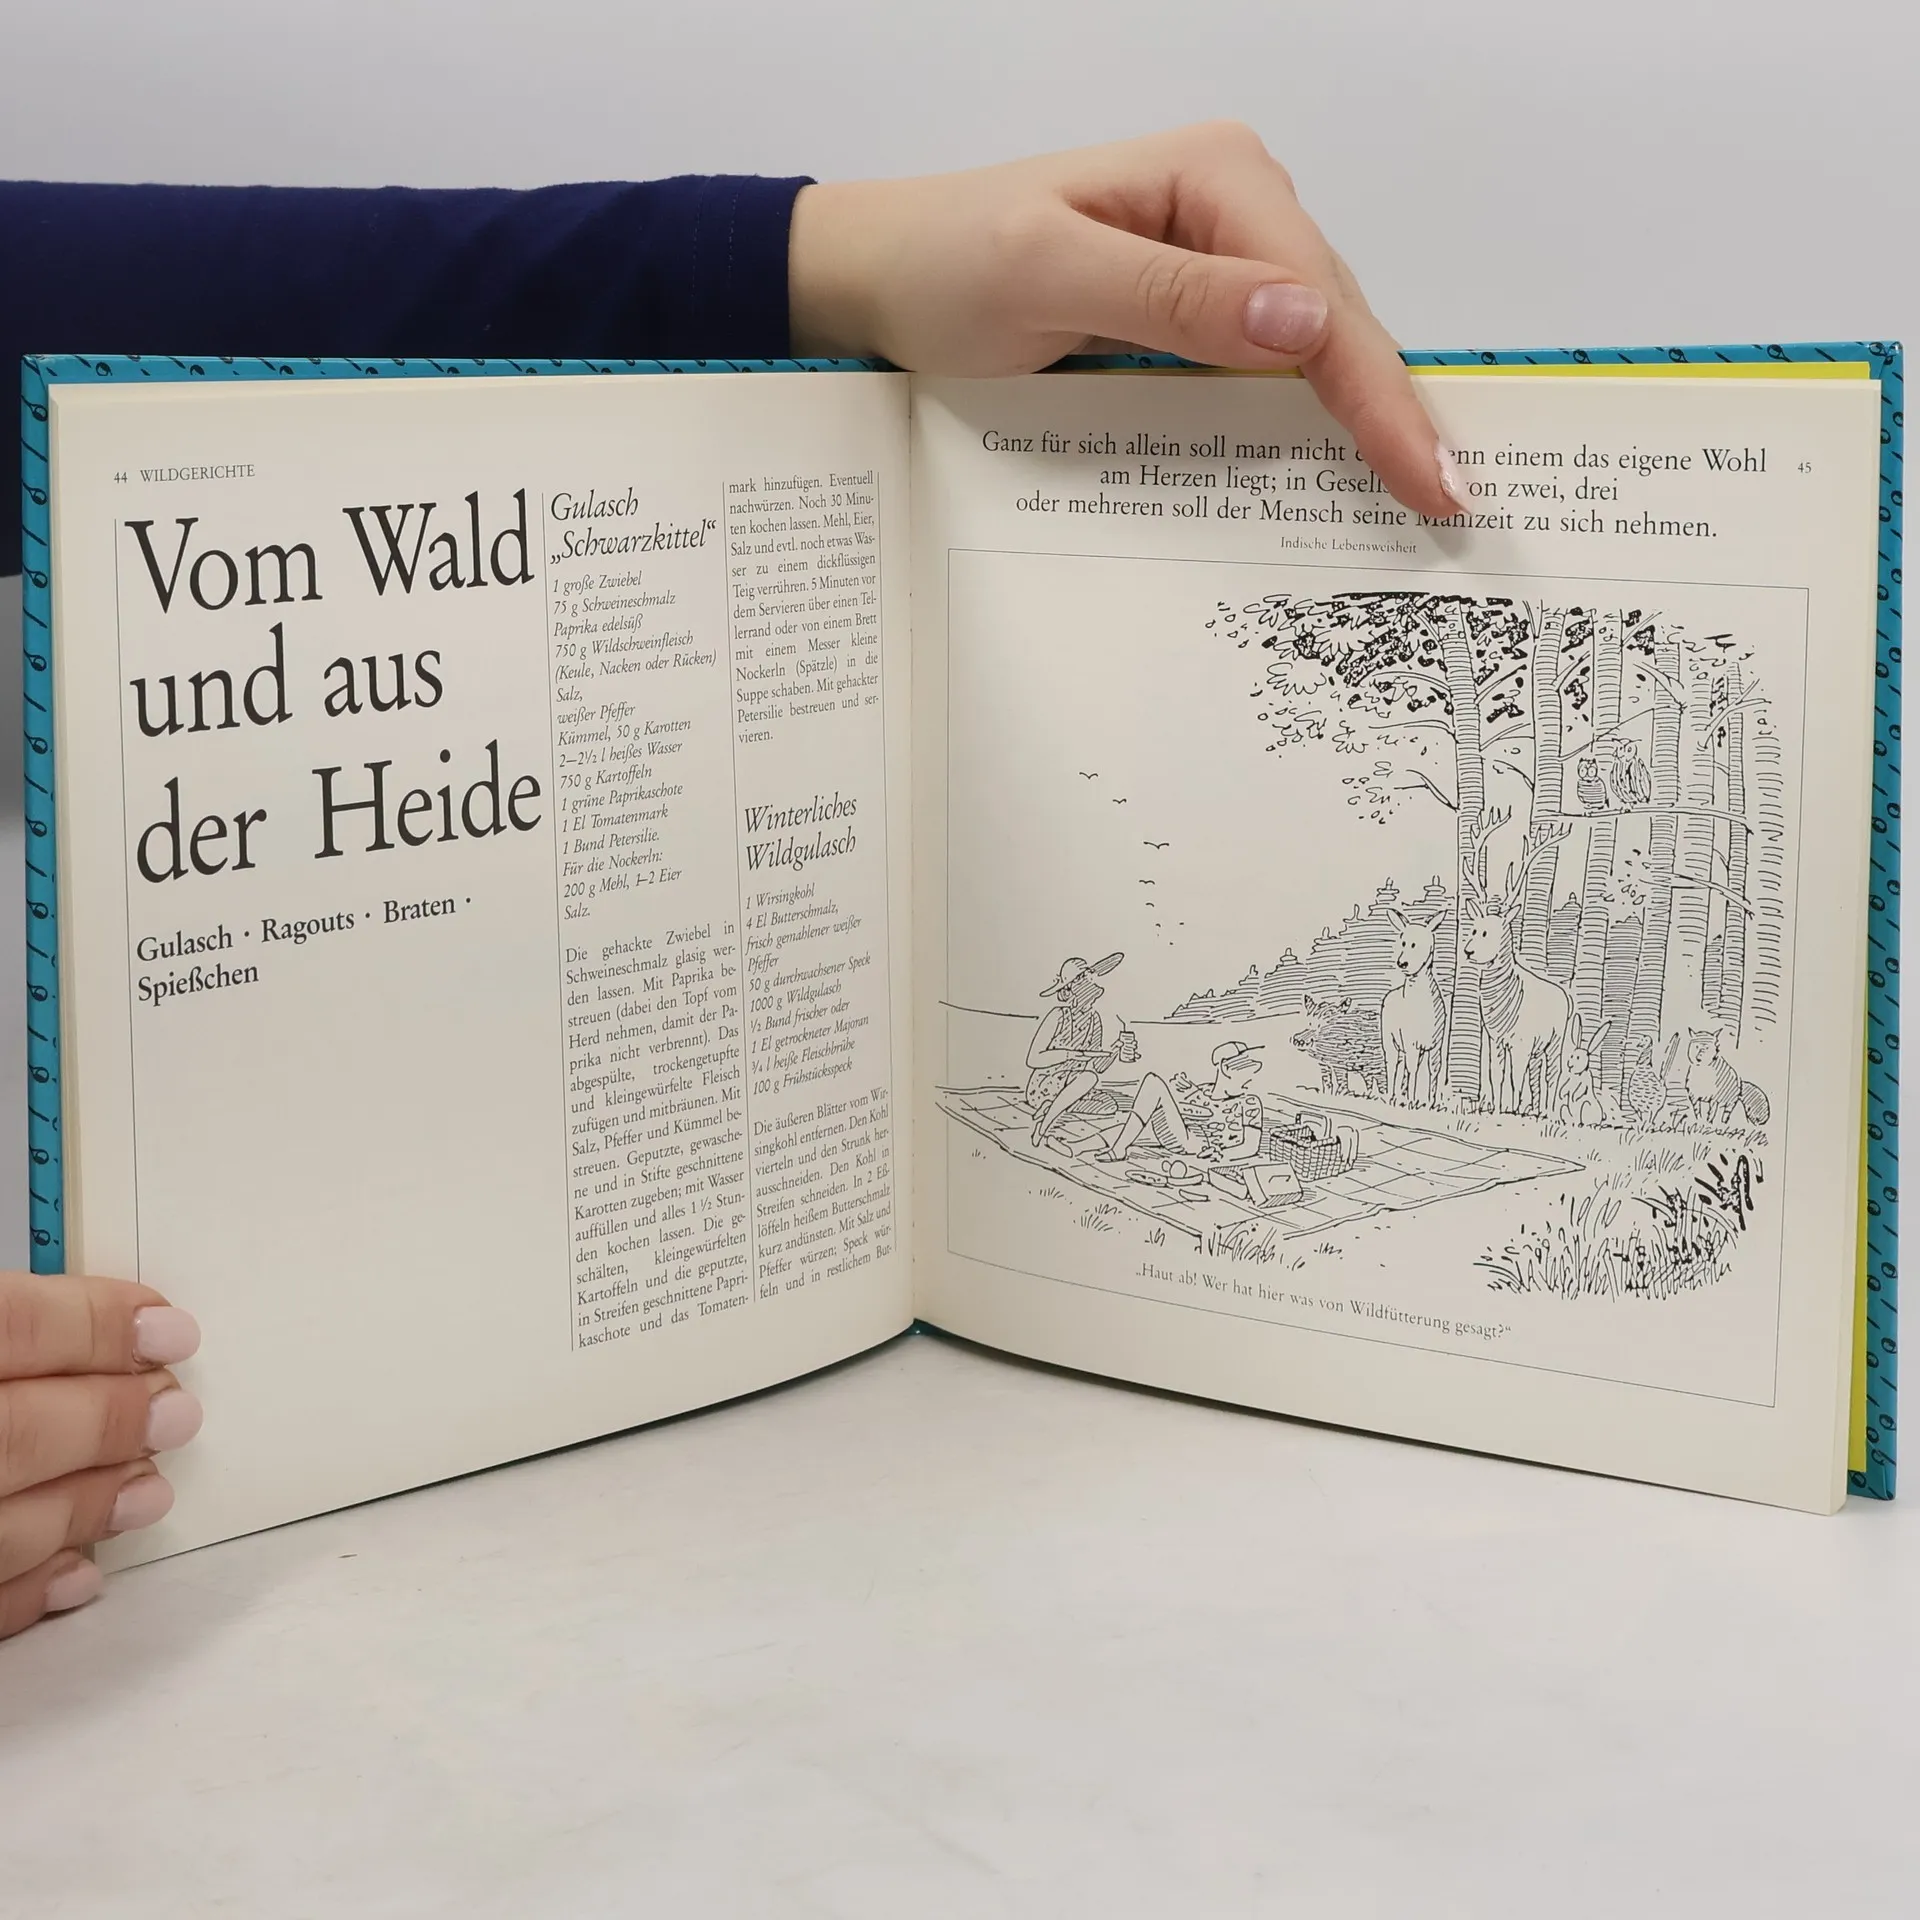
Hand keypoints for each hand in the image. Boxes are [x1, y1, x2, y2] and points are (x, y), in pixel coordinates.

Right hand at [0, 1273, 201, 1639]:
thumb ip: (9, 1328)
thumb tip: (93, 1324)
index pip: (11, 1326)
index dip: (95, 1325)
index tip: (169, 1330)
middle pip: (14, 1433)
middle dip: (110, 1421)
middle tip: (176, 1411)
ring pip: (2, 1528)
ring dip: (89, 1506)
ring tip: (150, 1490)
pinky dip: (33, 1591)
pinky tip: (83, 1570)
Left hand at [788, 121, 1464, 517]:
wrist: (881, 274)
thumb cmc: (947, 265)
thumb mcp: (1048, 276)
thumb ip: (1173, 299)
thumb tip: (1302, 322)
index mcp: (1216, 178)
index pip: (1319, 300)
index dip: (1378, 395)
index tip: (1427, 477)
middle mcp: (1237, 207)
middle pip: (1338, 324)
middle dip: (1394, 411)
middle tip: (1449, 507)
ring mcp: (1223, 258)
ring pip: (1318, 349)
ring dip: (1366, 421)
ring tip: (1422, 496)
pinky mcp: (1198, 308)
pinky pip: (1273, 368)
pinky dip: (1312, 419)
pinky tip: (1346, 467)